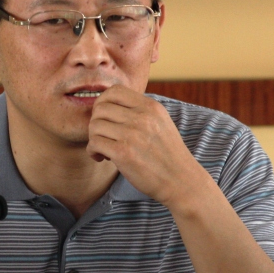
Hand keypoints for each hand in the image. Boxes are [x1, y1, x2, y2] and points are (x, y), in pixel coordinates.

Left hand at [86, 85, 208, 208]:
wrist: (180, 181)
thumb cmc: (167, 154)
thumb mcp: (161, 122)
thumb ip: (140, 111)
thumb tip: (109, 104)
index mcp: (151, 106)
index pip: (115, 91)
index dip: (103, 102)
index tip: (105, 118)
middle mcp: (142, 117)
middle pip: (100, 108)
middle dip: (96, 122)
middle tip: (103, 136)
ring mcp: (132, 134)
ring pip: (94, 125)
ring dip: (94, 138)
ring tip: (103, 149)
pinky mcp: (123, 153)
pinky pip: (94, 143)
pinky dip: (93, 151)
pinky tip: (102, 158)